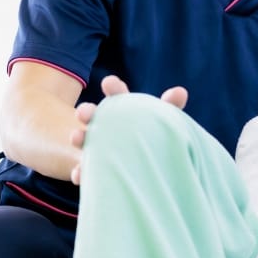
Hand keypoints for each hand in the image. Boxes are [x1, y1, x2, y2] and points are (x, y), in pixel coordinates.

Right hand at [67, 75, 187, 184]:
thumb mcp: (165, 123)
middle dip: (88, 112)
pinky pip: (85, 172)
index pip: (119, 95)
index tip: (109, 83)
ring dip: (79, 138)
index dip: (114, 89)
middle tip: (83, 113)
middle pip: (96, 116)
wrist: (149, 172)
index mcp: (126, 111)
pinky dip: (80, 172)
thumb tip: (181, 91)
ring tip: (76, 137)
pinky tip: (79, 174)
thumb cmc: (156, 139)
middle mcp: (109, 127)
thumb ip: (170, 108)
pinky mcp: (96, 170)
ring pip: (85, 141)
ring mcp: (100, 148)